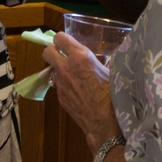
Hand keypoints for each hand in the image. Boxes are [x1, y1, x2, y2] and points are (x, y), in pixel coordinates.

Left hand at [42, 32, 122, 149]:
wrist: (106, 124)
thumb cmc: (114, 96)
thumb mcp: (110, 72)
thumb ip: (95, 62)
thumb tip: (92, 58)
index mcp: (80, 57)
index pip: (60, 37)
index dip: (63, 39)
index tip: (67, 43)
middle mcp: (66, 68)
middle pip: (47, 51)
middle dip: (54, 51)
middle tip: (64, 56)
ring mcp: (60, 83)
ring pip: (53, 69)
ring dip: (61, 70)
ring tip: (76, 77)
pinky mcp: (59, 97)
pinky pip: (59, 85)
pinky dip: (65, 84)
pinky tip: (78, 92)